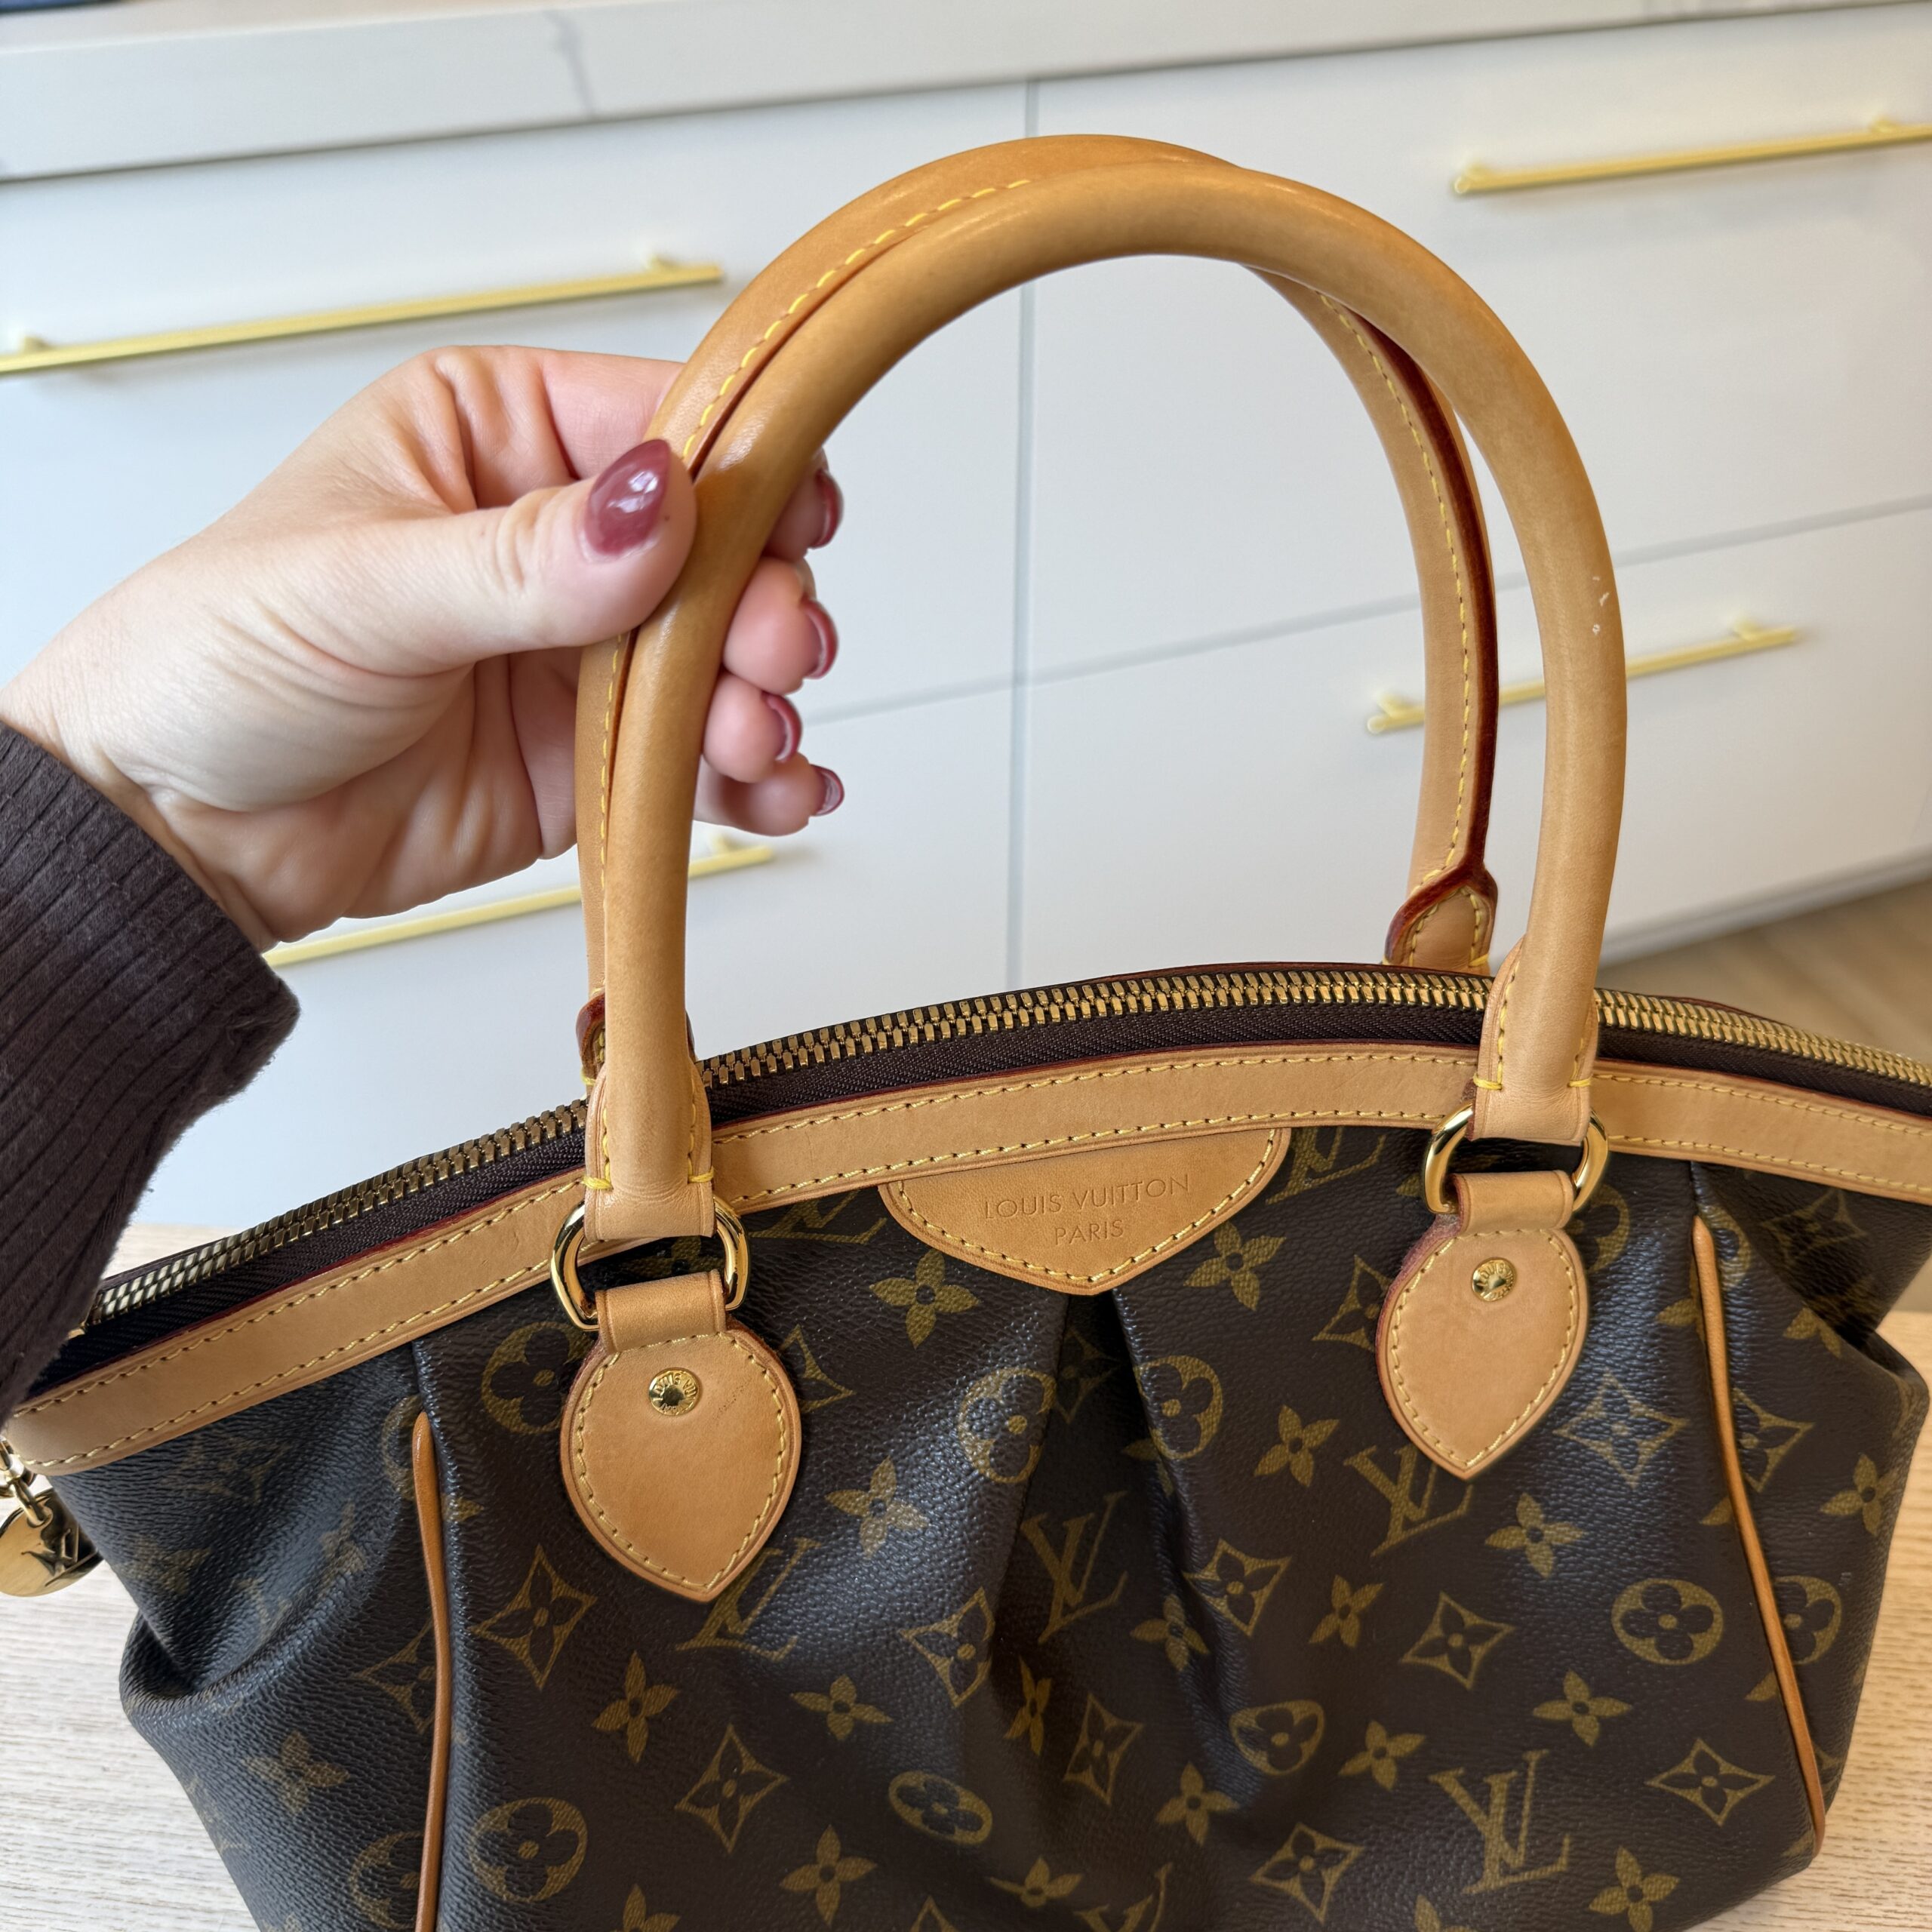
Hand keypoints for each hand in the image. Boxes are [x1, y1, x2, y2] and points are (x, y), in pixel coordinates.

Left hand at [0, 346, 843, 947]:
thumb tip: (656, 508)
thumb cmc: (217, 663)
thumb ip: (523, 558)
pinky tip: (776, 795)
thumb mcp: (363, 586)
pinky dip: (755, 781)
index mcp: (497, 436)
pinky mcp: (595, 757)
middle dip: (764, 606)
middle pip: (720, 548)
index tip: (796, 524)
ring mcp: (583, 651)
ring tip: (755, 745)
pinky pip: (701, 760)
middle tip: (771, 656)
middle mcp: (556, 536)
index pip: (661, 422)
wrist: (181, 833)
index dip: (745, 468)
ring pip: (725, 660)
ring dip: (764, 701)